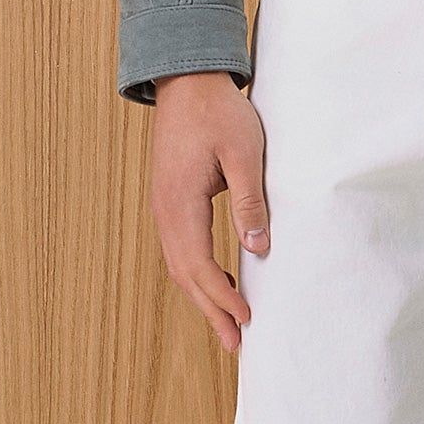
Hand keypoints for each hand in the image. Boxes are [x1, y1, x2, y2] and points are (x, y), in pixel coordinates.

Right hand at [150, 71, 269, 352]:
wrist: (188, 80)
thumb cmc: (218, 112)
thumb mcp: (244, 152)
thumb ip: (250, 200)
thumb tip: (258, 248)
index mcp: (180, 204)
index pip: (200, 266)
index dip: (222, 297)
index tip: (246, 319)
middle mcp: (166, 212)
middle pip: (185, 275)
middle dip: (210, 310)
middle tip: (235, 343)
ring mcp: (165, 207)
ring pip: (181, 265)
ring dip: (204, 295)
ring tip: (229, 322)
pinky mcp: (172, 200)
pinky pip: (182, 248)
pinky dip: (199, 272)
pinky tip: (221, 279)